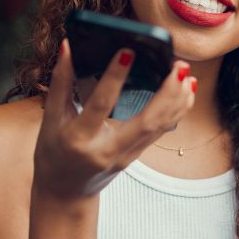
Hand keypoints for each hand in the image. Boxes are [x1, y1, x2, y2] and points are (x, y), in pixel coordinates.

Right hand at [32, 40, 195, 199]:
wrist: (64, 192)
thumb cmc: (53, 152)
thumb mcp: (50, 118)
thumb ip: (60, 82)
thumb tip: (68, 47)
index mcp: (80, 138)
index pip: (100, 104)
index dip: (113, 78)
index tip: (128, 52)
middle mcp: (107, 149)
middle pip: (146, 121)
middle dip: (167, 93)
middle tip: (178, 66)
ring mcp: (126, 155)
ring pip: (160, 126)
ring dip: (178, 99)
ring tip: (186, 73)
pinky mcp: (137, 155)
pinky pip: (161, 130)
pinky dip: (177, 109)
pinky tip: (187, 91)